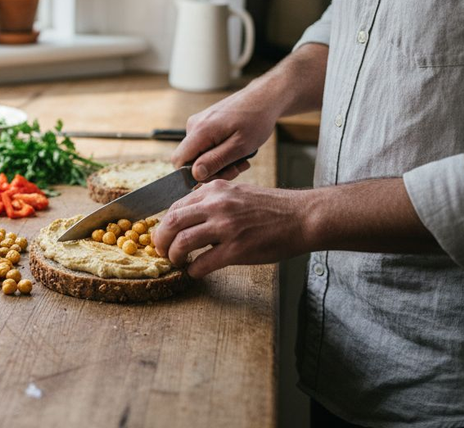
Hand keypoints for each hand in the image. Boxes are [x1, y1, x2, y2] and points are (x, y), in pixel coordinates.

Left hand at [152, 179, 311, 278]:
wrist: (302, 217)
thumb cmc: (272, 208)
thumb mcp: (237, 193)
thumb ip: (212, 202)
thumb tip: (188, 218)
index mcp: (215, 190)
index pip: (175, 206)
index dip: (165, 225)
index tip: (164, 236)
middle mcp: (217, 205)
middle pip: (171, 223)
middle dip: (161, 241)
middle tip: (161, 251)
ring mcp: (226, 227)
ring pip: (182, 242)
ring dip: (174, 256)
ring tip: (178, 262)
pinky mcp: (237, 249)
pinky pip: (203, 263)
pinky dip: (194, 270)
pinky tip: (196, 272)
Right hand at [172, 88, 279, 181]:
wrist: (264, 98)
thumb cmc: (256, 120)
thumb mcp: (240, 146)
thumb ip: (216, 160)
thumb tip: (195, 174)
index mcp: (200, 130)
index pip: (178, 160)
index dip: (193, 174)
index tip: (217, 174)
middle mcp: (194, 125)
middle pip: (190, 160)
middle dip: (212, 170)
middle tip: (236, 169)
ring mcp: (198, 123)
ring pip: (199, 154)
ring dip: (219, 162)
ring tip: (240, 159)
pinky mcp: (204, 124)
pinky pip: (204, 146)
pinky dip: (219, 153)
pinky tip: (236, 150)